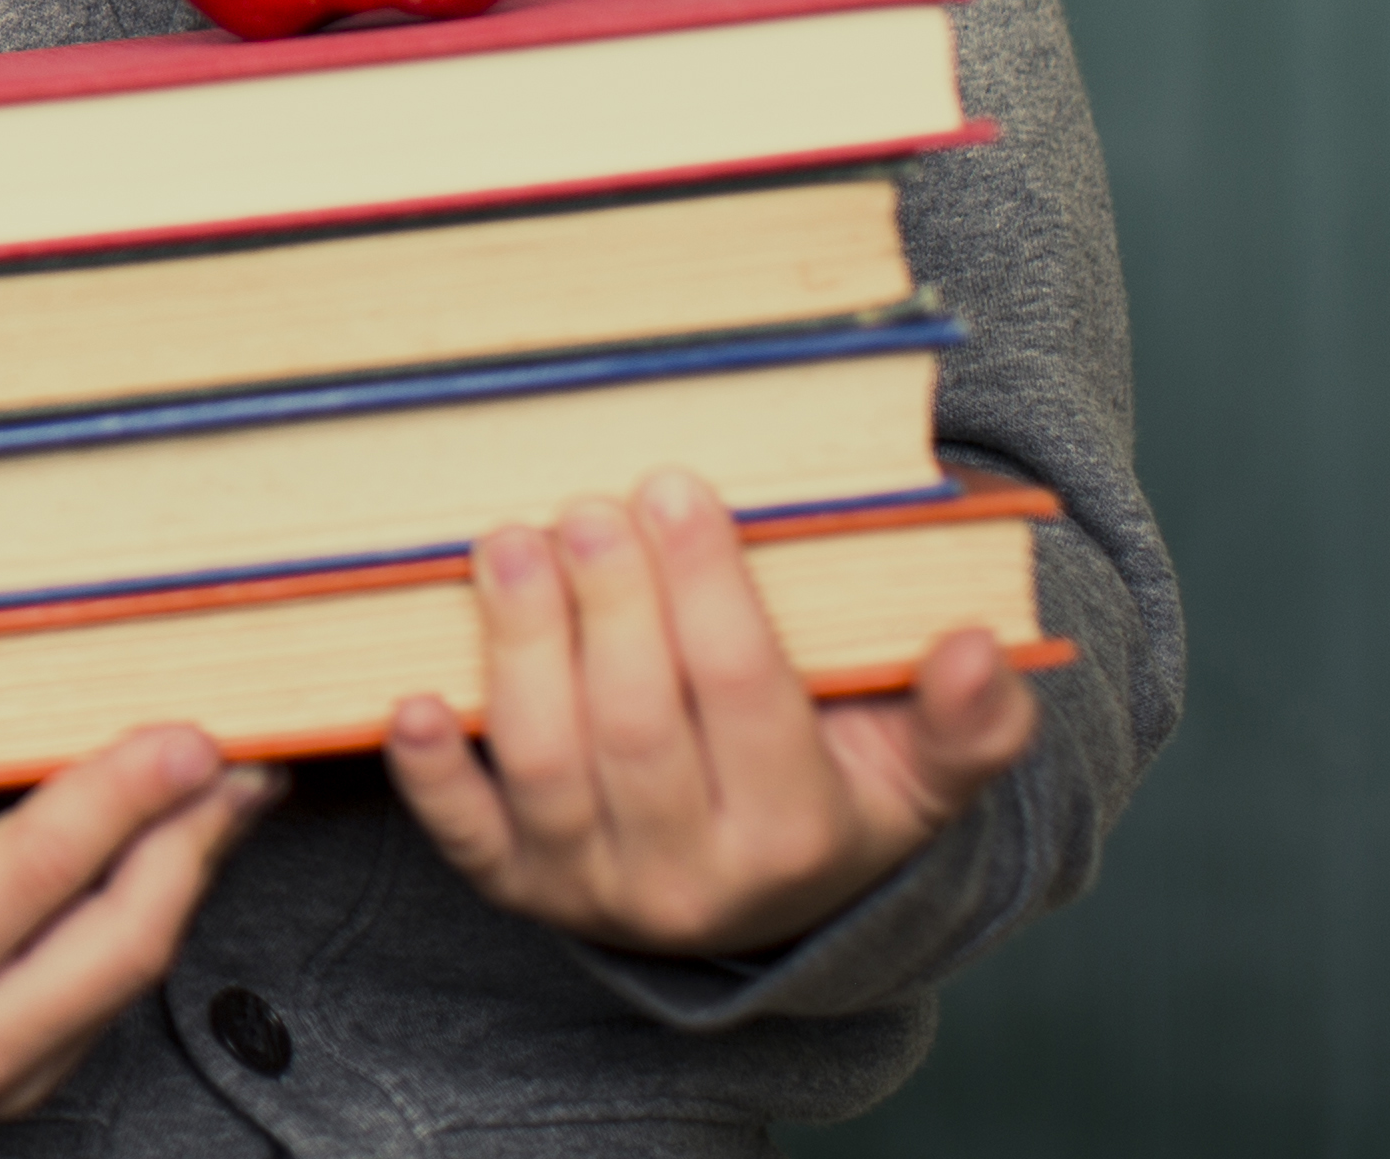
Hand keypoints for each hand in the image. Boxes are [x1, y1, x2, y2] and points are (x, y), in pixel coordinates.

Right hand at [0, 730, 278, 1120]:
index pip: (34, 873)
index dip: (118, 797)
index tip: (182, 734)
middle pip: (120, 935)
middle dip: (189, 836)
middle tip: (238, 746)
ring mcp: (2, 1075)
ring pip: (131, 966)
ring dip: (188, 867)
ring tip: (229, 781)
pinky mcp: (25, 1076)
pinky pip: (112, 985)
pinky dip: (153, 903)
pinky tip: (170, 839)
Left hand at [385, 471, 1039, 958]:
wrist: (763, 901)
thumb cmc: (838, 790)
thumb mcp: (923, 770)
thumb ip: (968, 719)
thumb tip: (980, 649)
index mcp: (798, 834)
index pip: (744, 694)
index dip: (707, 587)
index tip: (676, 488)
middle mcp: (692, 876)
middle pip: (636, 726)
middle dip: (608, 604)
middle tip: (587, 506)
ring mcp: (594, 884)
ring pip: (546, 764)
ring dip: (518, 648)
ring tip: (507, 545)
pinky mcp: (516, 884)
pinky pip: (462, 837)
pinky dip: (429, 773)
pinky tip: (409, 700)